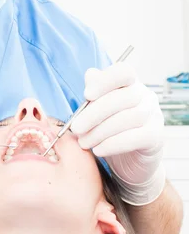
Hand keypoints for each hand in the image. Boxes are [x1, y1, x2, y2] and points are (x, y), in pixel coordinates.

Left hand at [71, 63, 165, 204]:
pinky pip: (136, 138)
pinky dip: (113, 144)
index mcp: (130, 84)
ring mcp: (154, 116)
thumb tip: (91, 76)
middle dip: (94, 113)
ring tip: (84, 142)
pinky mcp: (156, 138)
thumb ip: (94, 91)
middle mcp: (145, 96)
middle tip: (76, 128)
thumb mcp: (98, 109)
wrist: (130, 162)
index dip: (105, 80)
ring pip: (129, 118)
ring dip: (101, 131)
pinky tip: (98, 150)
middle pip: (122, 97)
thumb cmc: (110, 129)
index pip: (124, 72)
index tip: (86, 94)